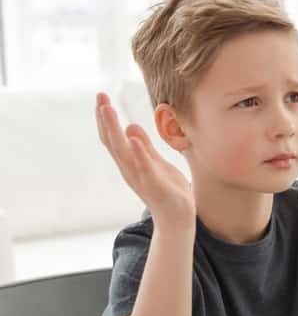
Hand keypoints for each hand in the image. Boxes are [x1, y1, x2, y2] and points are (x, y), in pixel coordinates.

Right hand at [95, 92, 194, 225]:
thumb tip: (130, 127)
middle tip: (100, 97)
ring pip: (123, 152)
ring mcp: (140, 178)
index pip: (112, 138)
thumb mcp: (156, 163)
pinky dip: (138, 153)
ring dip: (114, 130)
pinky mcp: (155, 186)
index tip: (101, 97)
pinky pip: (144, 168)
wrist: (178, 218)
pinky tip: (132, 138)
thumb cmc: (168, 190)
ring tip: (108, 109)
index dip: (105, 119)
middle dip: (105, 119)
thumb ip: (144, 147)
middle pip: (112, 142)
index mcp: (130, 163)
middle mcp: (129, 169)